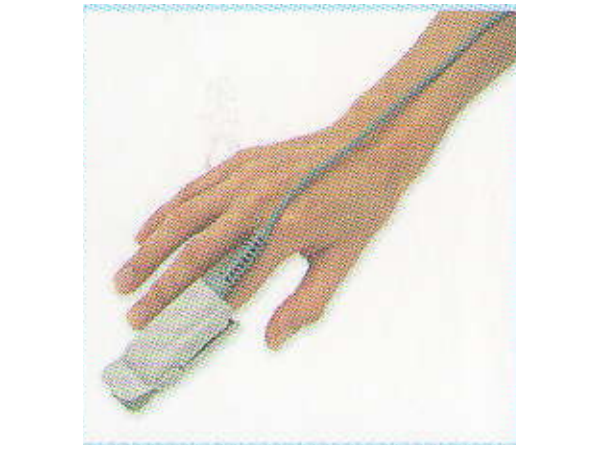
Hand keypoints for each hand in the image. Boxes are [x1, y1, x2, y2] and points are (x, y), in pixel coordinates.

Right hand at [114, 122, 431, 348]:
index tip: (177, 336)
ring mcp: (244, 179)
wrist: (371, 146)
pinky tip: (146, 232)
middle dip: (161, 289)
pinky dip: (165, 213)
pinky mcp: (240, 163)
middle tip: (136, 315)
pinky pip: (193, 191)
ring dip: (150, 252)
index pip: (233, 284)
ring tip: (125, 279)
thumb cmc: (360, 203)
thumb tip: (274, 339)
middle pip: (195, 253)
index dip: (202, 314)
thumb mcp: (342, 259)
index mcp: (286, 230)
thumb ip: (306, 302)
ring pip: (182, 219)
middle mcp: (258, 203)